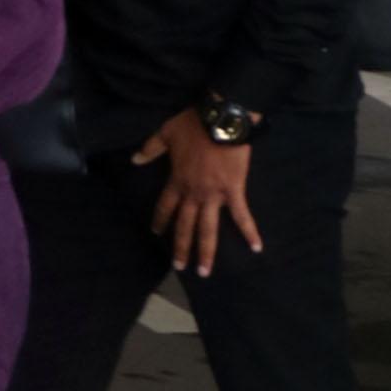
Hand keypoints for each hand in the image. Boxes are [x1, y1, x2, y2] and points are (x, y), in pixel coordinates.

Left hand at [132, 108, 262, 277]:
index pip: (165, 206)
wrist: (222, 119)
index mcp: (177, 181)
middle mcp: (193, 193)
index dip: (160, 220)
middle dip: (181, 247)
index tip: (156, 233)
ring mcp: (214, 195)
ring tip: (204, 271)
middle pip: (185, 225)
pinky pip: (242, 215)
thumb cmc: (193, 125)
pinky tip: (256, 248)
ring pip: (208, 228)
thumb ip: (150, 149)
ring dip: (206, 251)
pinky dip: (250, 231)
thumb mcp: (165, 133)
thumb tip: (134, 159)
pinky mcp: (234, 191)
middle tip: (180, 266)